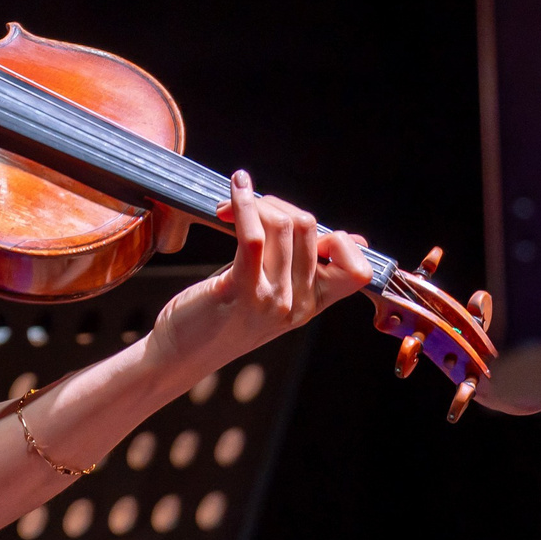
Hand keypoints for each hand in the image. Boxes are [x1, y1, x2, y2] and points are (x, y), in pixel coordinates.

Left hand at [142, 172, 371, 388]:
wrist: (182, 353)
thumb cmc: (222, 317)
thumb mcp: (275, 295)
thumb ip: (307, 269)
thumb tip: (355, 240)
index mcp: (313, 305)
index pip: (358, 270)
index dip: (339, 241)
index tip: (299, 230)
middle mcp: (299, 305)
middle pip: (309, 228)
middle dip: (277, 205)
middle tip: (247, 207)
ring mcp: (273, 300)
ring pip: (283, 225)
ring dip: (257, 202)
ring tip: (233, 203)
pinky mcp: (242, 290)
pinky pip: (254, 234)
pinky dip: (245, 203)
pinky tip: (237, 186)